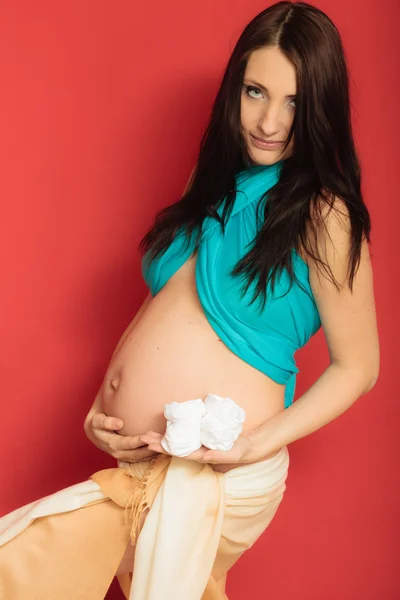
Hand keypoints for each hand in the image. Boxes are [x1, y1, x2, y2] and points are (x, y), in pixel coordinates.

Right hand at [85, 412, 159, 462]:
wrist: (94, 431)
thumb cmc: (97, 421)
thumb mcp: (96, 420)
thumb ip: (105, 421)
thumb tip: (119, 423)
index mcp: (110, 443)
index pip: (126, 444)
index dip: (136, 442)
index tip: (147, 437)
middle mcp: (117, 453)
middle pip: (136, 454)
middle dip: (149, 448)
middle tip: (161, 441)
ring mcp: (123, 456)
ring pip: (140, 458)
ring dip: (152, 453)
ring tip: (163, 445)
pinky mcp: (128, 456)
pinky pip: (141, 458)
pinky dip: (151, 455)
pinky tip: (160, 450)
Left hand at [140, 431, 255, 464]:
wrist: (248, 447)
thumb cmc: (239, 451)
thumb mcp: (232, 454)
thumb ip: (218, 455)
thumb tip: (204, 456)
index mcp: (201, 455)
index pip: (179, 452)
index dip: (165, 449)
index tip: (152, 445)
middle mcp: (197, 450)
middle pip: (174, 448)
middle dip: (159, 443)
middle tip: (143, 437)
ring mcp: (199, 444)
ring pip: (178, 441)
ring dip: (164, 438)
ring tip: (149, 434)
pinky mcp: (202, 437)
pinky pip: (186, 435)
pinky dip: (175, 431)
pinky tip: (168, 427)